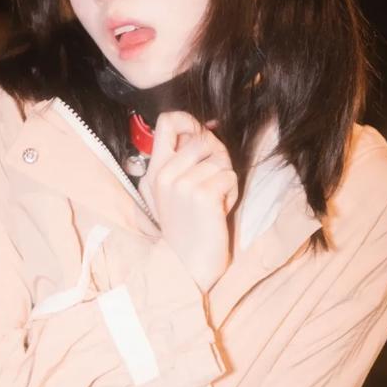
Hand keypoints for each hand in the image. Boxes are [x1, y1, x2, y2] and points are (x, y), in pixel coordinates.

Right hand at [138, 111, 237, 292]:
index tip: (202, 135)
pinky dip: (231, 193)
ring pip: (220, 159)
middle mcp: (164, 174)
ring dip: (225, 179)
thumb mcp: (176, 192)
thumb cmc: (189, 228)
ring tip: (214, 201)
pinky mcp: (203, 194)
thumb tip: (209, 128)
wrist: (188, 265)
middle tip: (214, 181)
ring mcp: (182, 184)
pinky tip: (219, 210)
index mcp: (155, 171)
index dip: (190, 121)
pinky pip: (230, 176)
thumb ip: (185, 160)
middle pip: (202, 138)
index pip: (166, 121)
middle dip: (217, 155)